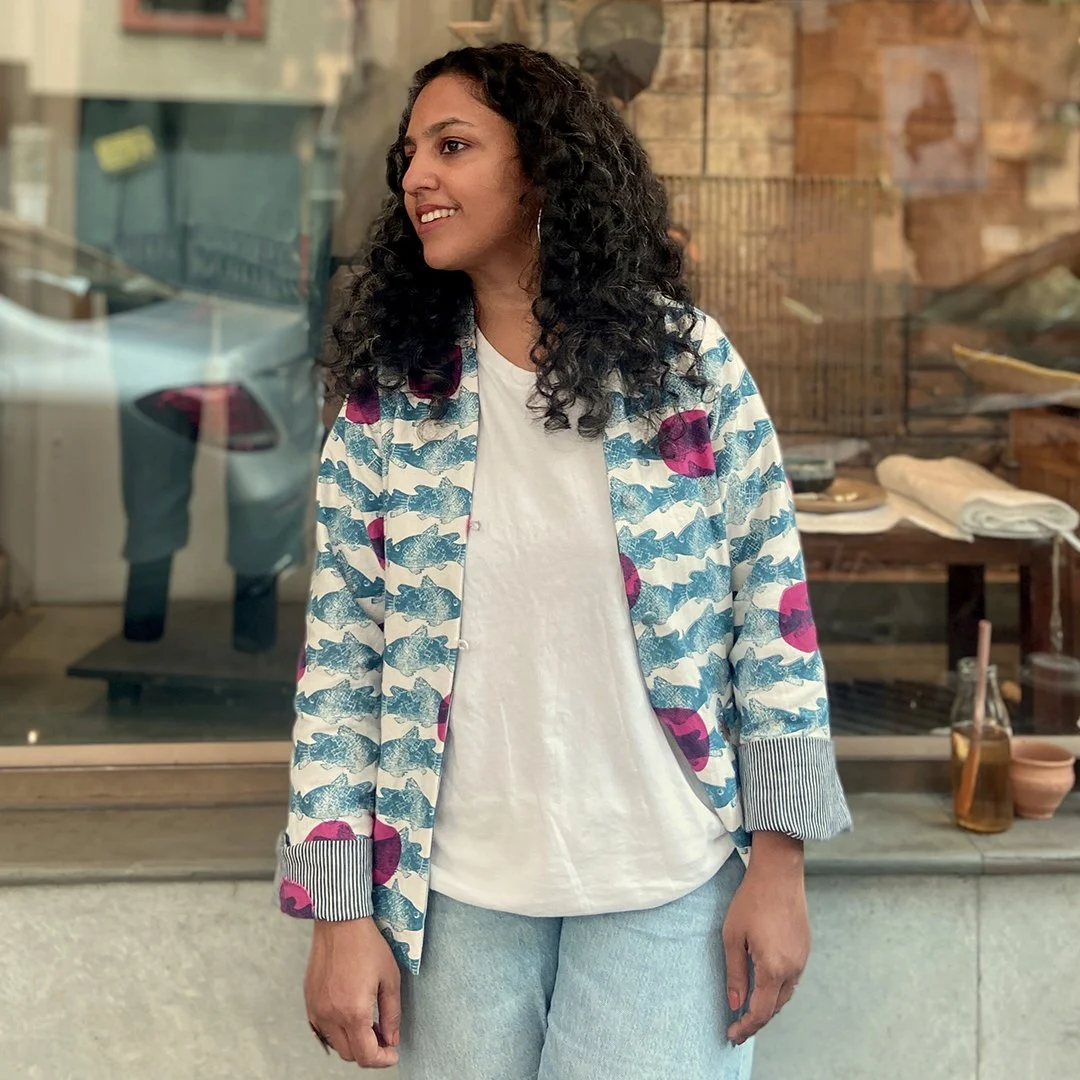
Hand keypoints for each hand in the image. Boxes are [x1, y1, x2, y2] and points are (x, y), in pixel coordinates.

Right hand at [305, 917, 401, 1067]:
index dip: (382, 1059)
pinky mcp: (309, 1001)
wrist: (340, 922)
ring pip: (335, 1043)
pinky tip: (349, 1012)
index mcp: (353, 1012)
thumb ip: (392, 1014)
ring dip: (352, 1040)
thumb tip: (392, 1038)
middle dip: (368, 1050)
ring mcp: (316, 1009)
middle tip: (382, 1034)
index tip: (391, 1053)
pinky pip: (322, 1028)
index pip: (366, 1055)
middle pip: (350, 1054)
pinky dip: (337, 1029)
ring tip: (367, 1021)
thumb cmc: (366, 944)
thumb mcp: (390, 978)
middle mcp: (331, 1015)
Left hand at [723, 833, 808, 1045]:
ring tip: (748, 1009)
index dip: (745, 1028)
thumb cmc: (751, 902)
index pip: (760, 1011)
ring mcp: (802, 959)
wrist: (779, 875)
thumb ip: (734, 974)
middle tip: (737, 1026)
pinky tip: (764, 984)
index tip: (732, 1035)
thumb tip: (735, 1004)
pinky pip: (791, 980)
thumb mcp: (732, 937)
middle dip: (756, 1019)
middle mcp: (792, 969)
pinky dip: (777, 989)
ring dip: (767, 1005)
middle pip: (774, 1006)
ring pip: (785, 995)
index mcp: (773, 968)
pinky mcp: (804, 949)